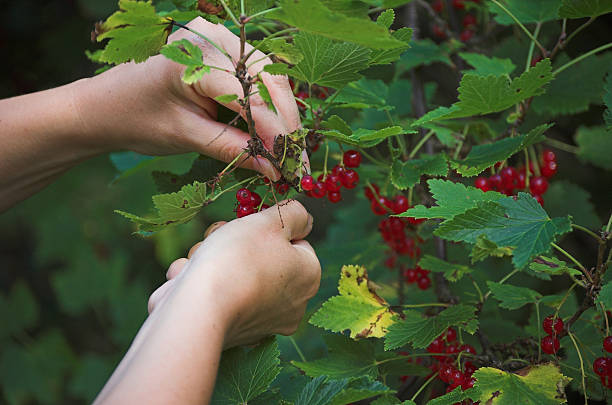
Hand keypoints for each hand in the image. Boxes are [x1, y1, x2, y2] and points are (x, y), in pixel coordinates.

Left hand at [75, 17, 300, 179]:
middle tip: (298, 166)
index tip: (292, 168)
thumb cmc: (137, 119)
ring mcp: (222, 41)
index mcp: (196, 54)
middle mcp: (214, 37)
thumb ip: (232, 149)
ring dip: (284, 118)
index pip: (250, 96)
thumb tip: (274, 170)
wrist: (108, 105)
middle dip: (287, 126)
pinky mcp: (227, 53)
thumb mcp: (184, 137)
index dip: (276, 134)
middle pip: (270, 82)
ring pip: (272, 80)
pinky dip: (271, 110)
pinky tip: (277, 136)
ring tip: (291, 155)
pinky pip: (261, 80)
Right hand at [95, 200, 319, 403]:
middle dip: (236, 243)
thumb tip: (305, 219)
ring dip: (211, 260)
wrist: (197, 309)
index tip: (249, 227)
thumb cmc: (238, 258)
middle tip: (222, 238)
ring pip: (234, 274)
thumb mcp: (270, 222)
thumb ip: (294, 214)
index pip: (294, 241)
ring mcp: (261, 323)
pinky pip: (216, 297)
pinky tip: (189, 282)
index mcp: (308, 277)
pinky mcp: (230, 334)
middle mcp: (291, 305)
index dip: (268, 229)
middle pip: (263, 257)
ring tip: (201, 262)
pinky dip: (200, 284)